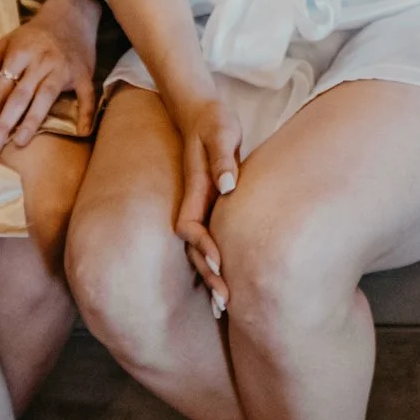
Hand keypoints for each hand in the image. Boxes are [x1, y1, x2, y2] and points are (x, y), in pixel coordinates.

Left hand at [0, 0, 101, 152]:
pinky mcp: (84, 74)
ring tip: (19, 143)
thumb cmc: (31, 36)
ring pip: (45, 97)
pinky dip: (86, 112)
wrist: (70, 16)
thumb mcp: (2, 45)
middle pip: (18, 97)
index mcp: (18, 53)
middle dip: (2, 124)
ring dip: (31, 121)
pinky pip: (86, 94)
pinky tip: (82, 131)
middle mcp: (40, 61)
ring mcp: (63, 68)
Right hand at [167, 90, 242, 315]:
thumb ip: (222, 158)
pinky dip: (216, 262)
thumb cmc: (214, 121)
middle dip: (208, 276)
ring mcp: (200, 206)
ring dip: (211, 276)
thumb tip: (226, 186)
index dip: (203, 250)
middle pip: (194, 248)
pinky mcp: (210, 206)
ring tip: (225, 306)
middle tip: (225, 304)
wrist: (201, 112)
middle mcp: (193, 203)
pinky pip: (210, 239)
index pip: (191, 229)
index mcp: (195, 190)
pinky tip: (229, 280)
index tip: (218, 268)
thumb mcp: (221, 132)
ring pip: (199, 249)